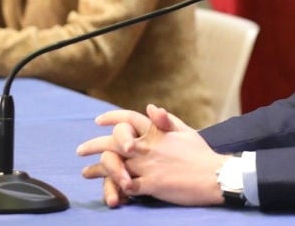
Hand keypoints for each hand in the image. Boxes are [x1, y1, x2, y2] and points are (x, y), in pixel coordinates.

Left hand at [79, 105, 227, 207]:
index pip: (129, 118)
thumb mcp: (185, 131)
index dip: (112, 118)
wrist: (214, 176)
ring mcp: (148, 166)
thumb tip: (150, 106)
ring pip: (115, 166)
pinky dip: (116, 187)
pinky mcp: (152, 185)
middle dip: (94, 145)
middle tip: (80, 150)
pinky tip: (108, 188)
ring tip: (87, 172)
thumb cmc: (201, 154)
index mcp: (156, 132)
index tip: (98, 121)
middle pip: (114, 142)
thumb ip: (166, 120)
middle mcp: (148, 147)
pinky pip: (127, 186)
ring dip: (98, 170)